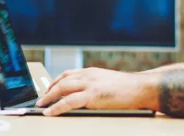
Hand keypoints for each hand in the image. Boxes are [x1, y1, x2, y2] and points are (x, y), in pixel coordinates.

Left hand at [36, 67, 155, 115]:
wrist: (141, 87)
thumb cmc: (129, 88)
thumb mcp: (108, 82)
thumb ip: (96, 85)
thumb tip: (87, 95)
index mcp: (92, 72)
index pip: (68, 74)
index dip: (55, 82)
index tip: (48, 89)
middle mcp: (88, 75)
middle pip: (62, 80)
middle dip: (48, 90)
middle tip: (41, 100)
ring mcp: (90, 84)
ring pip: (62, 88)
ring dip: (48, 97)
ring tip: (41, 106)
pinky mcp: (92, 96)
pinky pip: (68, 101)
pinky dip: (56, 107)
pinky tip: (49, 112)